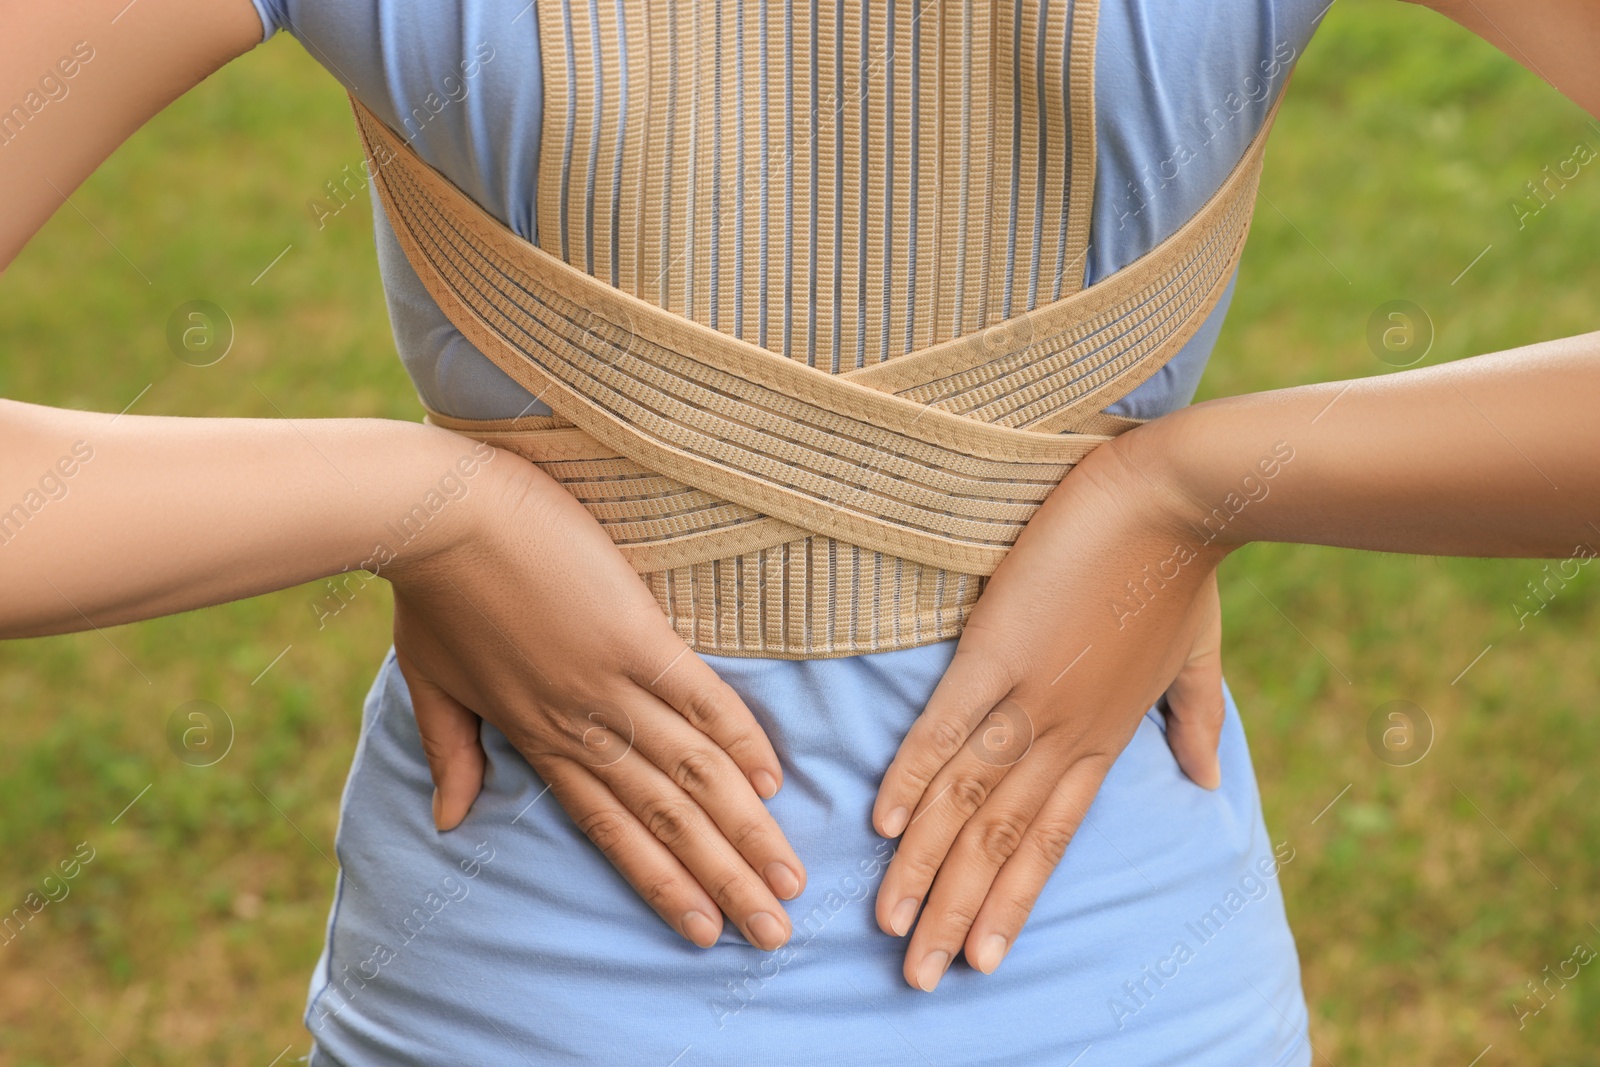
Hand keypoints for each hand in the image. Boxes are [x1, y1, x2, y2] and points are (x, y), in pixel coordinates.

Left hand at [384, 445, 805, 950]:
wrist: (441, 514)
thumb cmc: (434, 591)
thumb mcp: (431, 681)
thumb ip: (449, 753)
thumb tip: (449, 822)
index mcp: (540, 739)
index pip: (611, 830)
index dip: (662, 883)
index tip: (704, 931)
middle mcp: (584, 726)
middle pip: (666, 818)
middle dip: (724, 879)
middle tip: (773, 931)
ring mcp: (613, 682)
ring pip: (692, 772)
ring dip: (745, 829)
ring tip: (788, 876)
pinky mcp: (635, 634)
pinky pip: (699, 697)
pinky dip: (738, 738)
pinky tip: (773, 780)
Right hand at [870, 430, 1230, 989]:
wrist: (1183, 498)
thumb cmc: (1184, 571)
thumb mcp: (1197, 659)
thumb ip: (1198, 724)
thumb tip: (1208, 782)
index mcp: (1105, 738)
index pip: (1050, 840)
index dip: (1012, 901)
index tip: (983, 958)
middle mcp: (1065, 733)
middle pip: (1002, 839)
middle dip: (959, 911)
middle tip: (921, 974)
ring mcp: (1031, 693)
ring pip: (969, 798)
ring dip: (926, 863)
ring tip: (892, 921)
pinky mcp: (999, 647)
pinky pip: (949, 724)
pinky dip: (916, 772)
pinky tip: (885, 820)